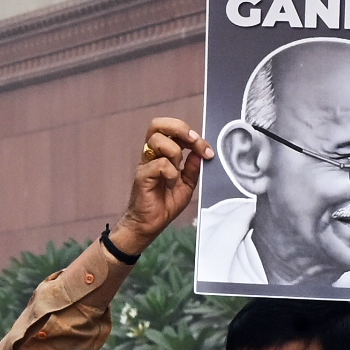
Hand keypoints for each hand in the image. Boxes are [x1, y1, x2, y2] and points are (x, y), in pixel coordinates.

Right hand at [107, 116, 203, 256]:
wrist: (149, 225)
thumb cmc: (164, 205)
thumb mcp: (187, 185)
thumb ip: (193, 168)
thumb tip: (200, 153)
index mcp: (163, 154)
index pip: (173, 130)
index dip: (193, 135)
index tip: (207, 151)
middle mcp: (152, 155)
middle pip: (158, 124)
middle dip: (180, 129)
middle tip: (194, 142)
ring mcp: (146, 164)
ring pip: (158, 140)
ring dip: (175, 153)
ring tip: (177, 171)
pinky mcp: (142, 176)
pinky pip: (160, 164)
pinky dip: (171, 173)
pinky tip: (170, 184)